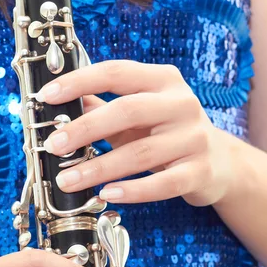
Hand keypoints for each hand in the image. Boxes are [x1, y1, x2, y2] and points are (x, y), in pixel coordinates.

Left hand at [37, 60, 237, 206]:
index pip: (116, 72)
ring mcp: (194, 138)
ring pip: (141, 153)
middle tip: (53, 146)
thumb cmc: (168, 134)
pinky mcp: (200, 171)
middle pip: (127, 110)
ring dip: (100, 168)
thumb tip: (57, 108)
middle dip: (85, 129)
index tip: (46, 97)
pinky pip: (163, 184)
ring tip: (69, 180)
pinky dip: (134, 191)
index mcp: (163, 80)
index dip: (78, 82)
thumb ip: (102, 107)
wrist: (220, 162)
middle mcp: (182, 104)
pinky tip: (108, 195)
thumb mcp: (138, 115)